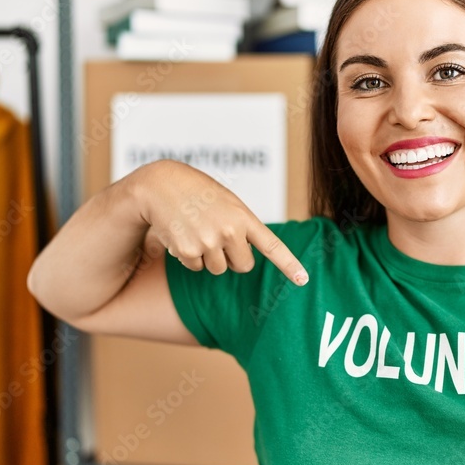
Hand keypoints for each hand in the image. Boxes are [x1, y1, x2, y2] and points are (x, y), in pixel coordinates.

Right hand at [133, 160, 307, 283]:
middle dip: (233, 258)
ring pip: (218, 269)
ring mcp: (209, 242)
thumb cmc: (199, 192)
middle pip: (243, 266)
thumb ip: (242, 226)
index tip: (303, 280)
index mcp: (244, 217)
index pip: (272, 246)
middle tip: (218, 237)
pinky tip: (183, 233)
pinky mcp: (188, 252)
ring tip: (197, 229)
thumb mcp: (228, 203)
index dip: (289, 265)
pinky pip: (196, 268)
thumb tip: (244, 261)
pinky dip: (189, 257)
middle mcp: (230, 231)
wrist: (160, 184)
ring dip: (209, 257)